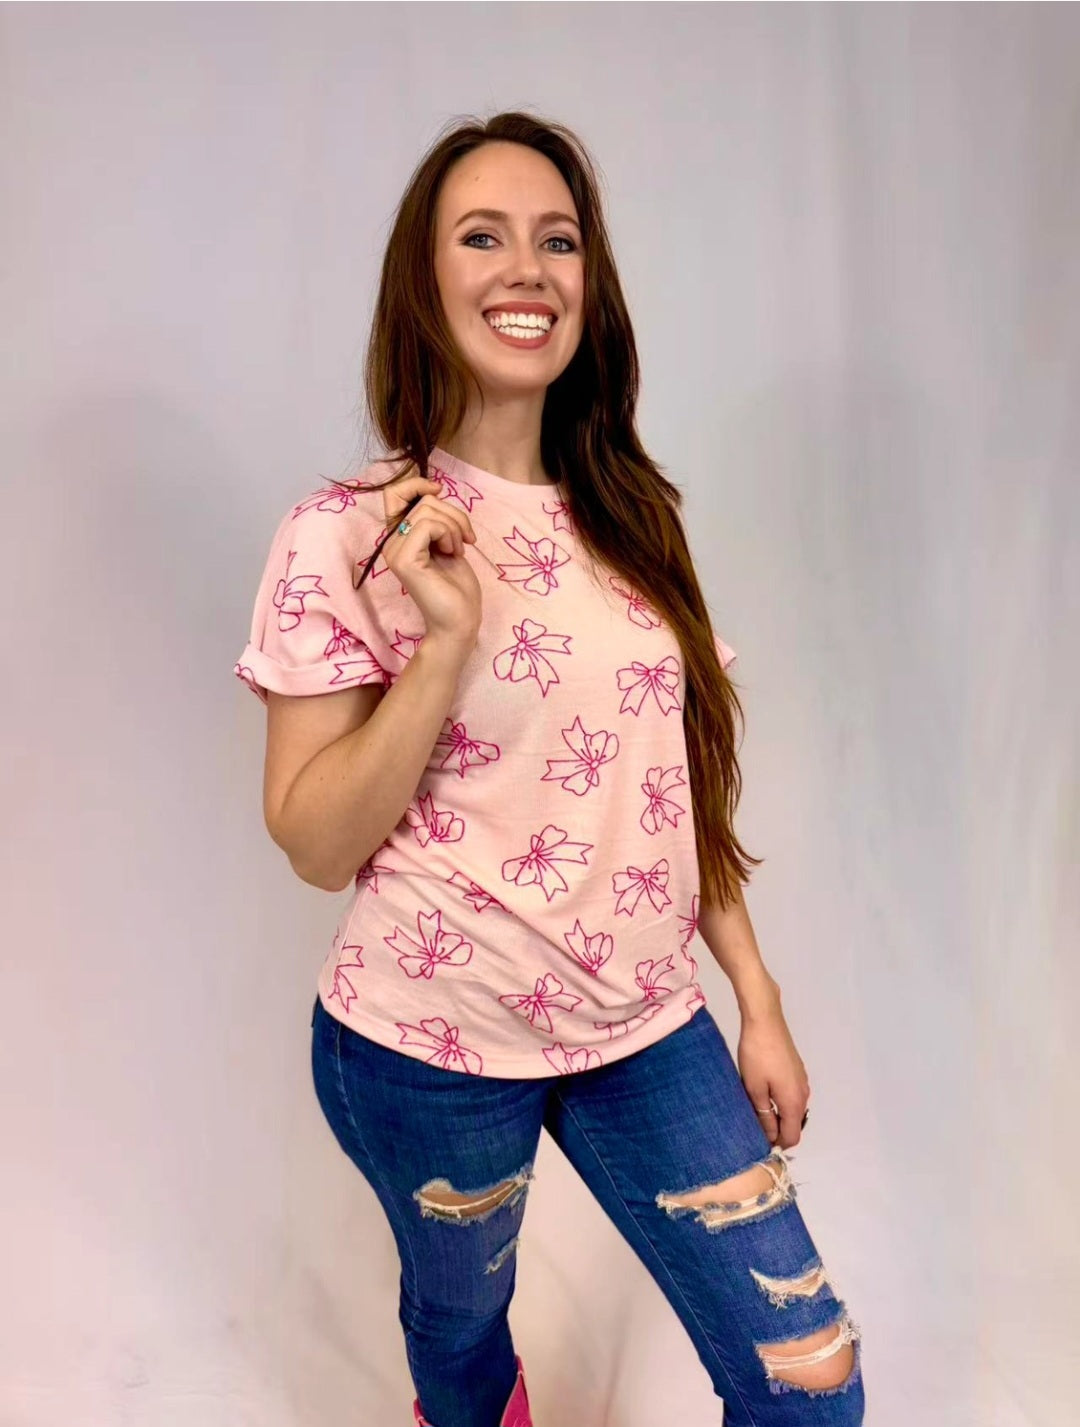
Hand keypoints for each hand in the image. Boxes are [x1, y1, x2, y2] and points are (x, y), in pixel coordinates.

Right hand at [379, 472, 482, 646]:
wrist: (459, 621)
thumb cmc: (456, 587)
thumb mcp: (447, 541)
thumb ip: (435, 520)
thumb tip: (432, 491)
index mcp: (400, 538)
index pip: (394, 494)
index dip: (416, 484)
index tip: (439, 490)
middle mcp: (391, 543)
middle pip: (422, 501)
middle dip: (453, 513)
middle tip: (465, 538)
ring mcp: (395, 552)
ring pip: (427, 511)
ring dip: (454, 526)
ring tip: (457, 549)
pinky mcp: (404, 560)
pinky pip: (427, 526)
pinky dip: (448, 534)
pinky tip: (453, 553)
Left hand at [737, 1002, 810, 1150]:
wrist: (765, 1021)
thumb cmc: (756, 1055)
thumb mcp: (755, 1089)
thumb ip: (764, 1116)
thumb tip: (770, 1136)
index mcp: (794, 1102)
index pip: (793, 1137)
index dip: (777, 1144)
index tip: (757, 1140)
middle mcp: (804, 1094)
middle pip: (794, 1124)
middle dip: (776, 1129)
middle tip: (752, 1123)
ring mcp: (802, 1081)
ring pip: (792, 1109)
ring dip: (777, 1114)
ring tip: (754, 1107)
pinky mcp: (797, 1070)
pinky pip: (791, 1095)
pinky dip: (780, 1100)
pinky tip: (763, 1091)